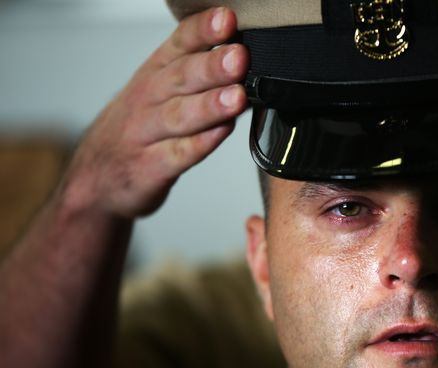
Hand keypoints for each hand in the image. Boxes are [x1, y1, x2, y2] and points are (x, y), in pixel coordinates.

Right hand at [64, 7, 247, 218]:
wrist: (93, 178)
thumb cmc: (137, 129)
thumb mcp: (158, 90)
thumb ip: (196, 71)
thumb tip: (243, 54)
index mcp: (155, 73)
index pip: (180, 44)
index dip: (203, 31)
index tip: (227, 18)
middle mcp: (149, 99)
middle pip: (182, 78)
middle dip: (211, 66)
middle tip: (238, 56)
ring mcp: (148, 134)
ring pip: (180, 115)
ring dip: (210, 105)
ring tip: (237, 96)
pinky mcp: (151, 168)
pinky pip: (177, 154)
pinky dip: (200, 144)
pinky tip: (221, 133)